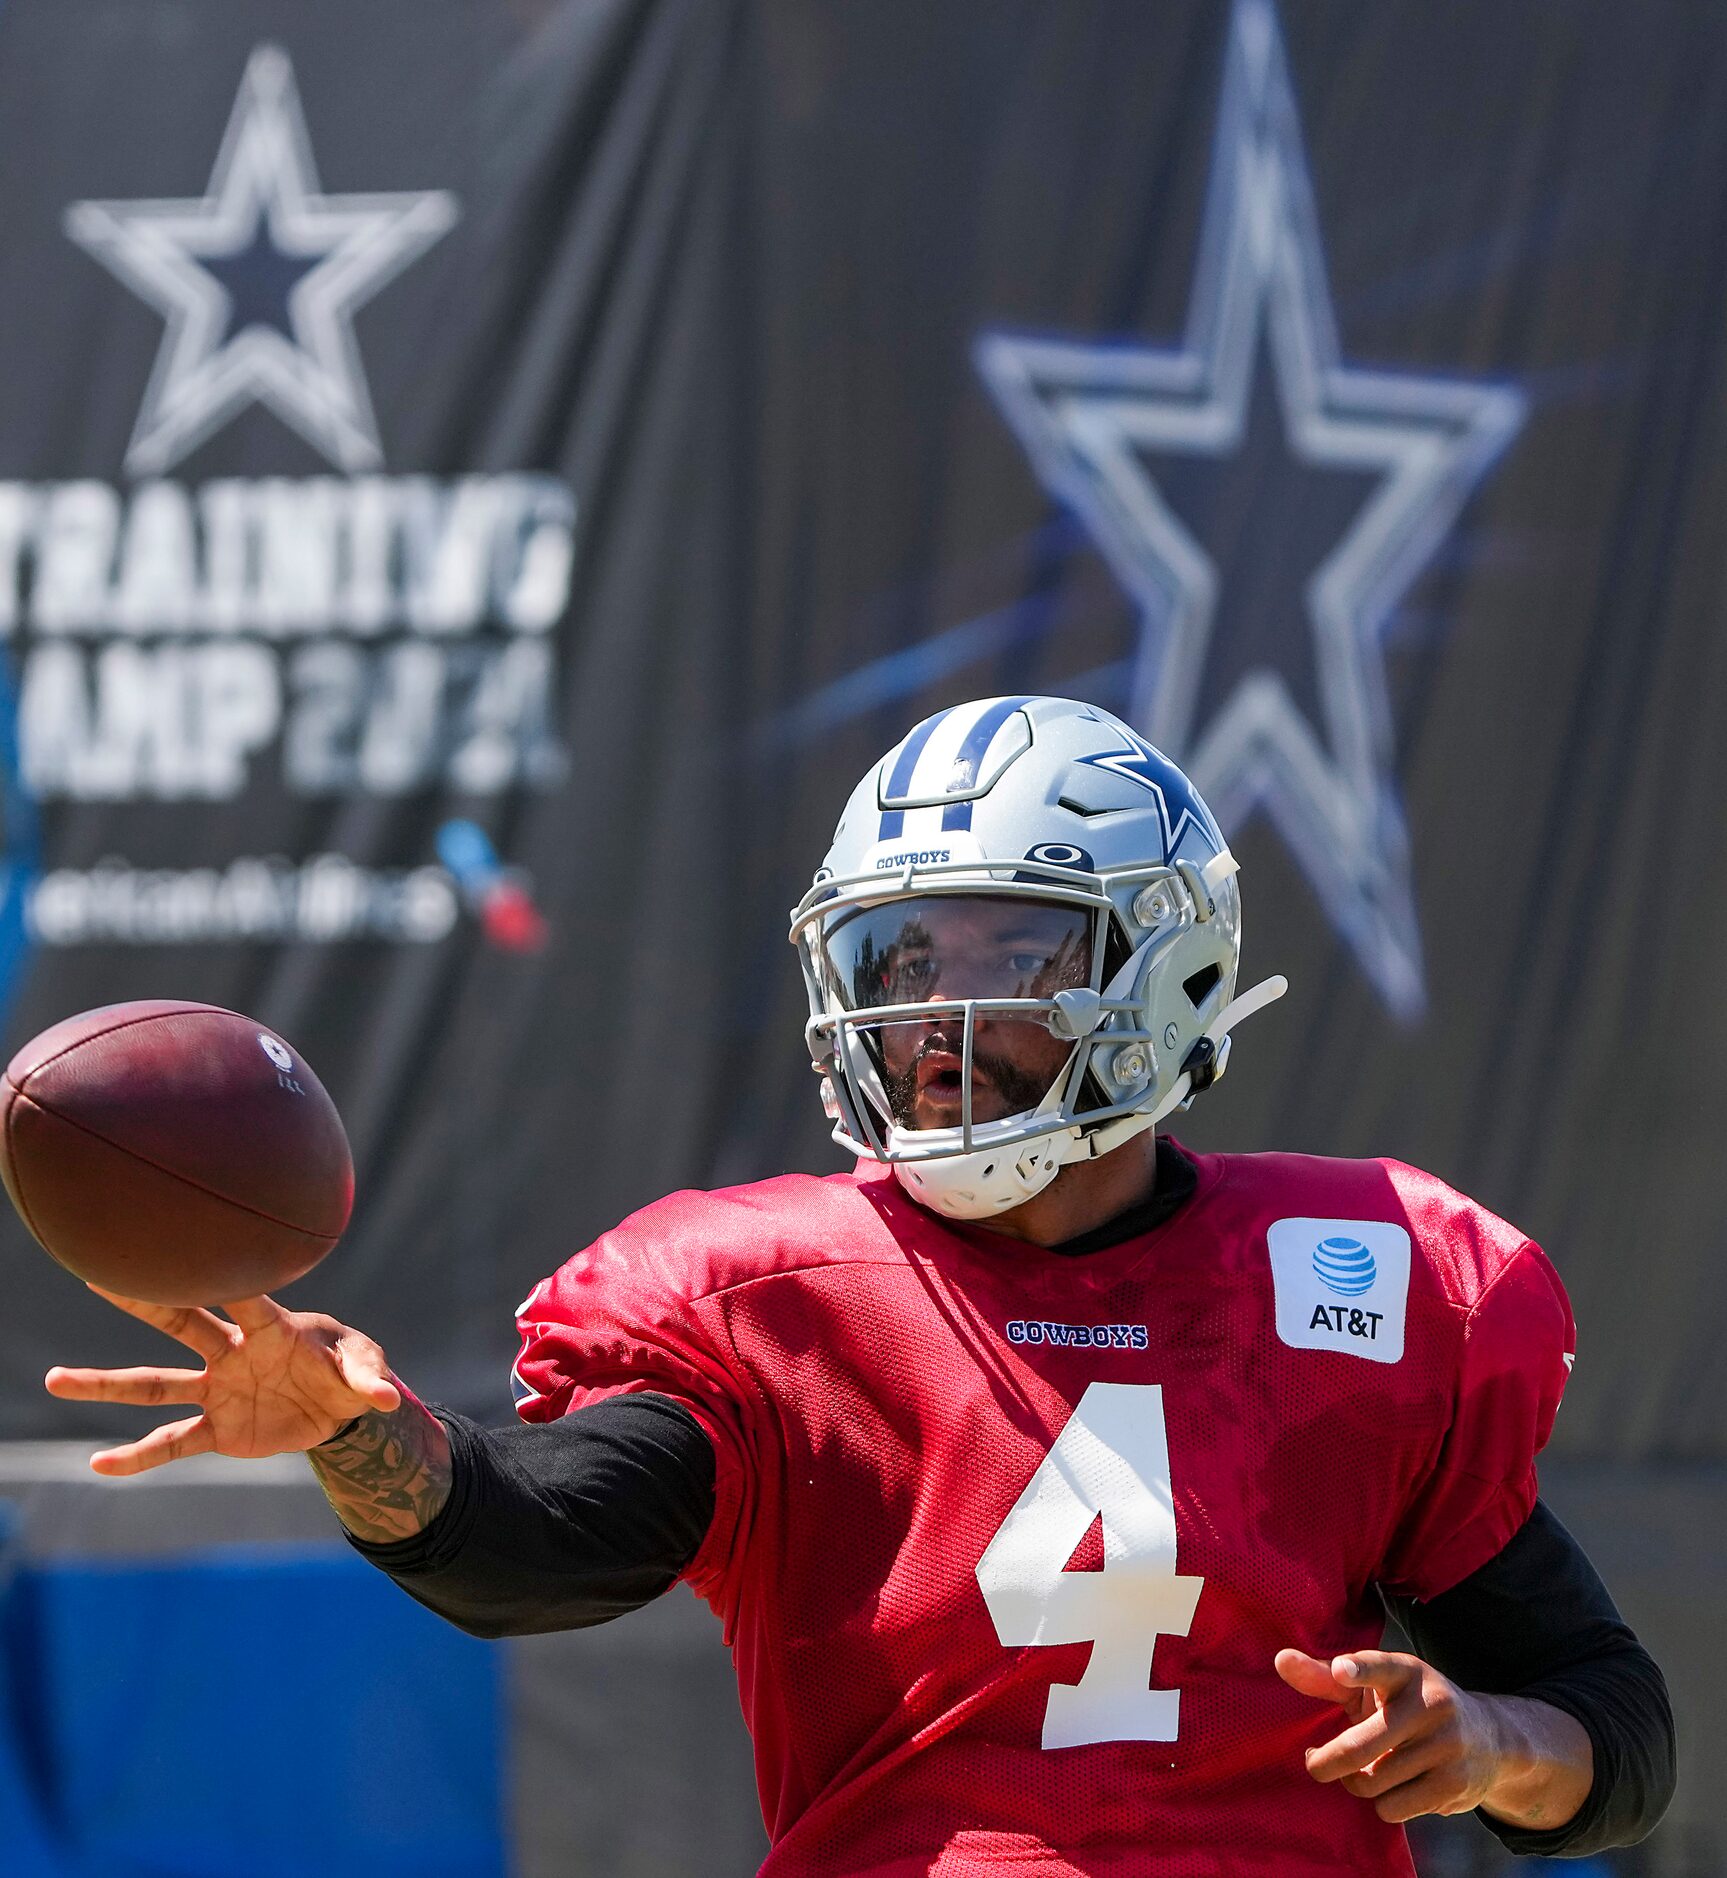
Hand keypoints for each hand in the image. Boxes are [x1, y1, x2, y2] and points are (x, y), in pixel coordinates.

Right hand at [45, 1287, 401, 1474]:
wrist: (338, 1409)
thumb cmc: (348, 1369)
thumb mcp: (365, 1368)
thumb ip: (370, 1378)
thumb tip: (389, 1400)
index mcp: (271, 1326)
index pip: (245, 1297)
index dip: (226, 1278)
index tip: (193, 1252)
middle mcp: (233, 1352)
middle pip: (181, 1324)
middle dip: (144, 1302)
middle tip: (98, 1274)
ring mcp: (219, 1389)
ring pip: (156, 1385)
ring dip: (107, 1384)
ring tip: (54, 1378)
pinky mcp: (218, 1429)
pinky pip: (171, 1442)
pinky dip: (138, 1457)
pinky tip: (99, 1464)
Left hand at [1275, 1648, 1519, 1823]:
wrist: (1489, 1739)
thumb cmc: (1407, 1706)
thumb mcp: (1374, 1685)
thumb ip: (1325, 1677)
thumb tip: (1279, 1660)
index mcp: (1405, 1671)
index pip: (1379, 1666)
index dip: (1359, 1669)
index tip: (1341, 1670)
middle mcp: (1429, 1704)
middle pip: (1360, 1746)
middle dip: (1326, 1763)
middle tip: (1313, 1764)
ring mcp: (1446, 1745)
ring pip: (1372, 1782)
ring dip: (1359, 1783)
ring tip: (1367, 1771)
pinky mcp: (1454, 1784)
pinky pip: (1393, 1808)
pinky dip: (1384, 1804)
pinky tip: (1395, 1788)